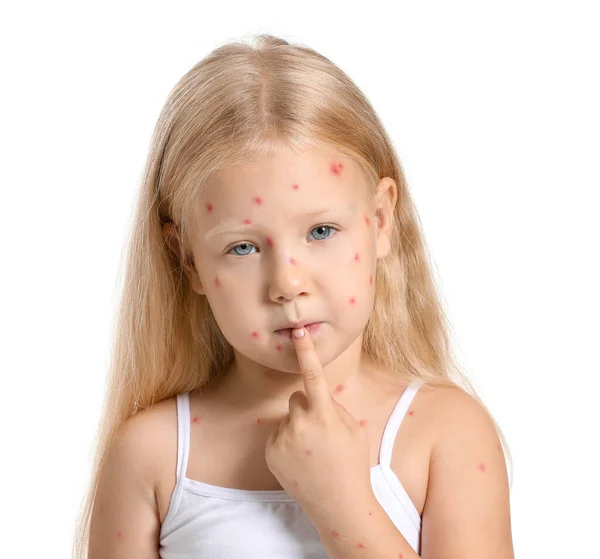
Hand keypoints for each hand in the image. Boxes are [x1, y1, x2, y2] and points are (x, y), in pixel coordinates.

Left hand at [264, 327, 373, 527]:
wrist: (339, 505)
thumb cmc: (352, 464)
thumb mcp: (352, 429)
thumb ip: (332, 407)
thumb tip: (313, 397)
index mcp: (324, 415)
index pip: (313, 375)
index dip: (307, 351)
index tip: (298, 331)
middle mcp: (300, 424)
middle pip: (297, 398)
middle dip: (308, 408)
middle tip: (322, 434)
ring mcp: (283, 439)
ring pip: (288, 418)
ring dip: (297, 427)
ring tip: (312, 453)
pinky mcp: (271, 452)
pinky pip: (278, 434)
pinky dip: (287, 443)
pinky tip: (300, 461)